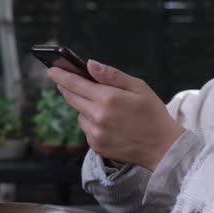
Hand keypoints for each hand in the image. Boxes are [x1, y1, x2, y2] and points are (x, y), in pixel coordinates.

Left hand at [47, 60, 184, 170]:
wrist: (163, 147)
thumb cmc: (153, 114)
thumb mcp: (139, 87)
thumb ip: (112, 75)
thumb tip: (90, 65)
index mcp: (108, 98)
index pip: (76, 84)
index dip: (61, 76)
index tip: (51, 70)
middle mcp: (97, 116)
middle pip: (72, 98)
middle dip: (66, 88)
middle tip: (63, 81)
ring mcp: (95, 133)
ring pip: (79, 114)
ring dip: (84, 107)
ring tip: (104, 107)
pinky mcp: (95, 145)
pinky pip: (86, 128)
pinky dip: (92, 123)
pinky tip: (108, 123)